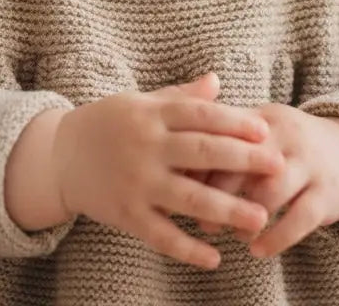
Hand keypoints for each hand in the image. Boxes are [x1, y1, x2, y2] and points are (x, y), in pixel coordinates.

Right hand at [51, 71, 285, 269]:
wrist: (60, 154)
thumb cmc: (110, 123)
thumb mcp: (141, 102)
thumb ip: (181, 97)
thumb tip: (217, 81)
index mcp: (152, 114)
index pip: (200, 116)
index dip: (234, 122)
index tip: (265, 131)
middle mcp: (146, 146)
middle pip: (201, 153)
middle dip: (242, 160)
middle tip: (278, 167)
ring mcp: (136, 182)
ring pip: (187, 198)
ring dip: (226, 209)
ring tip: (260, 218)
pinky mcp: (125, 214)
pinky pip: (161, 235)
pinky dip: (188, 249)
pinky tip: (215, 258)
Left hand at [188, 105, 338, 256]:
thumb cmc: (285, 147)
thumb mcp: (259, 132)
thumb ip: (222, 141)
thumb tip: (179, 164)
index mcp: (262, 118)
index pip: (225, 133)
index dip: (199, 160)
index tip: (179, 182)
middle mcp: (287, 135)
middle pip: (245, 160)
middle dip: (218, 190)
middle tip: (197, 217)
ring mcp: (310, 163)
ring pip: (272, 189)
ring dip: (246, 216)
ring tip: (230, 234)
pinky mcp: (328, 193)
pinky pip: (300, 218)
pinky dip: (276, 237)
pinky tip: (257, 250)